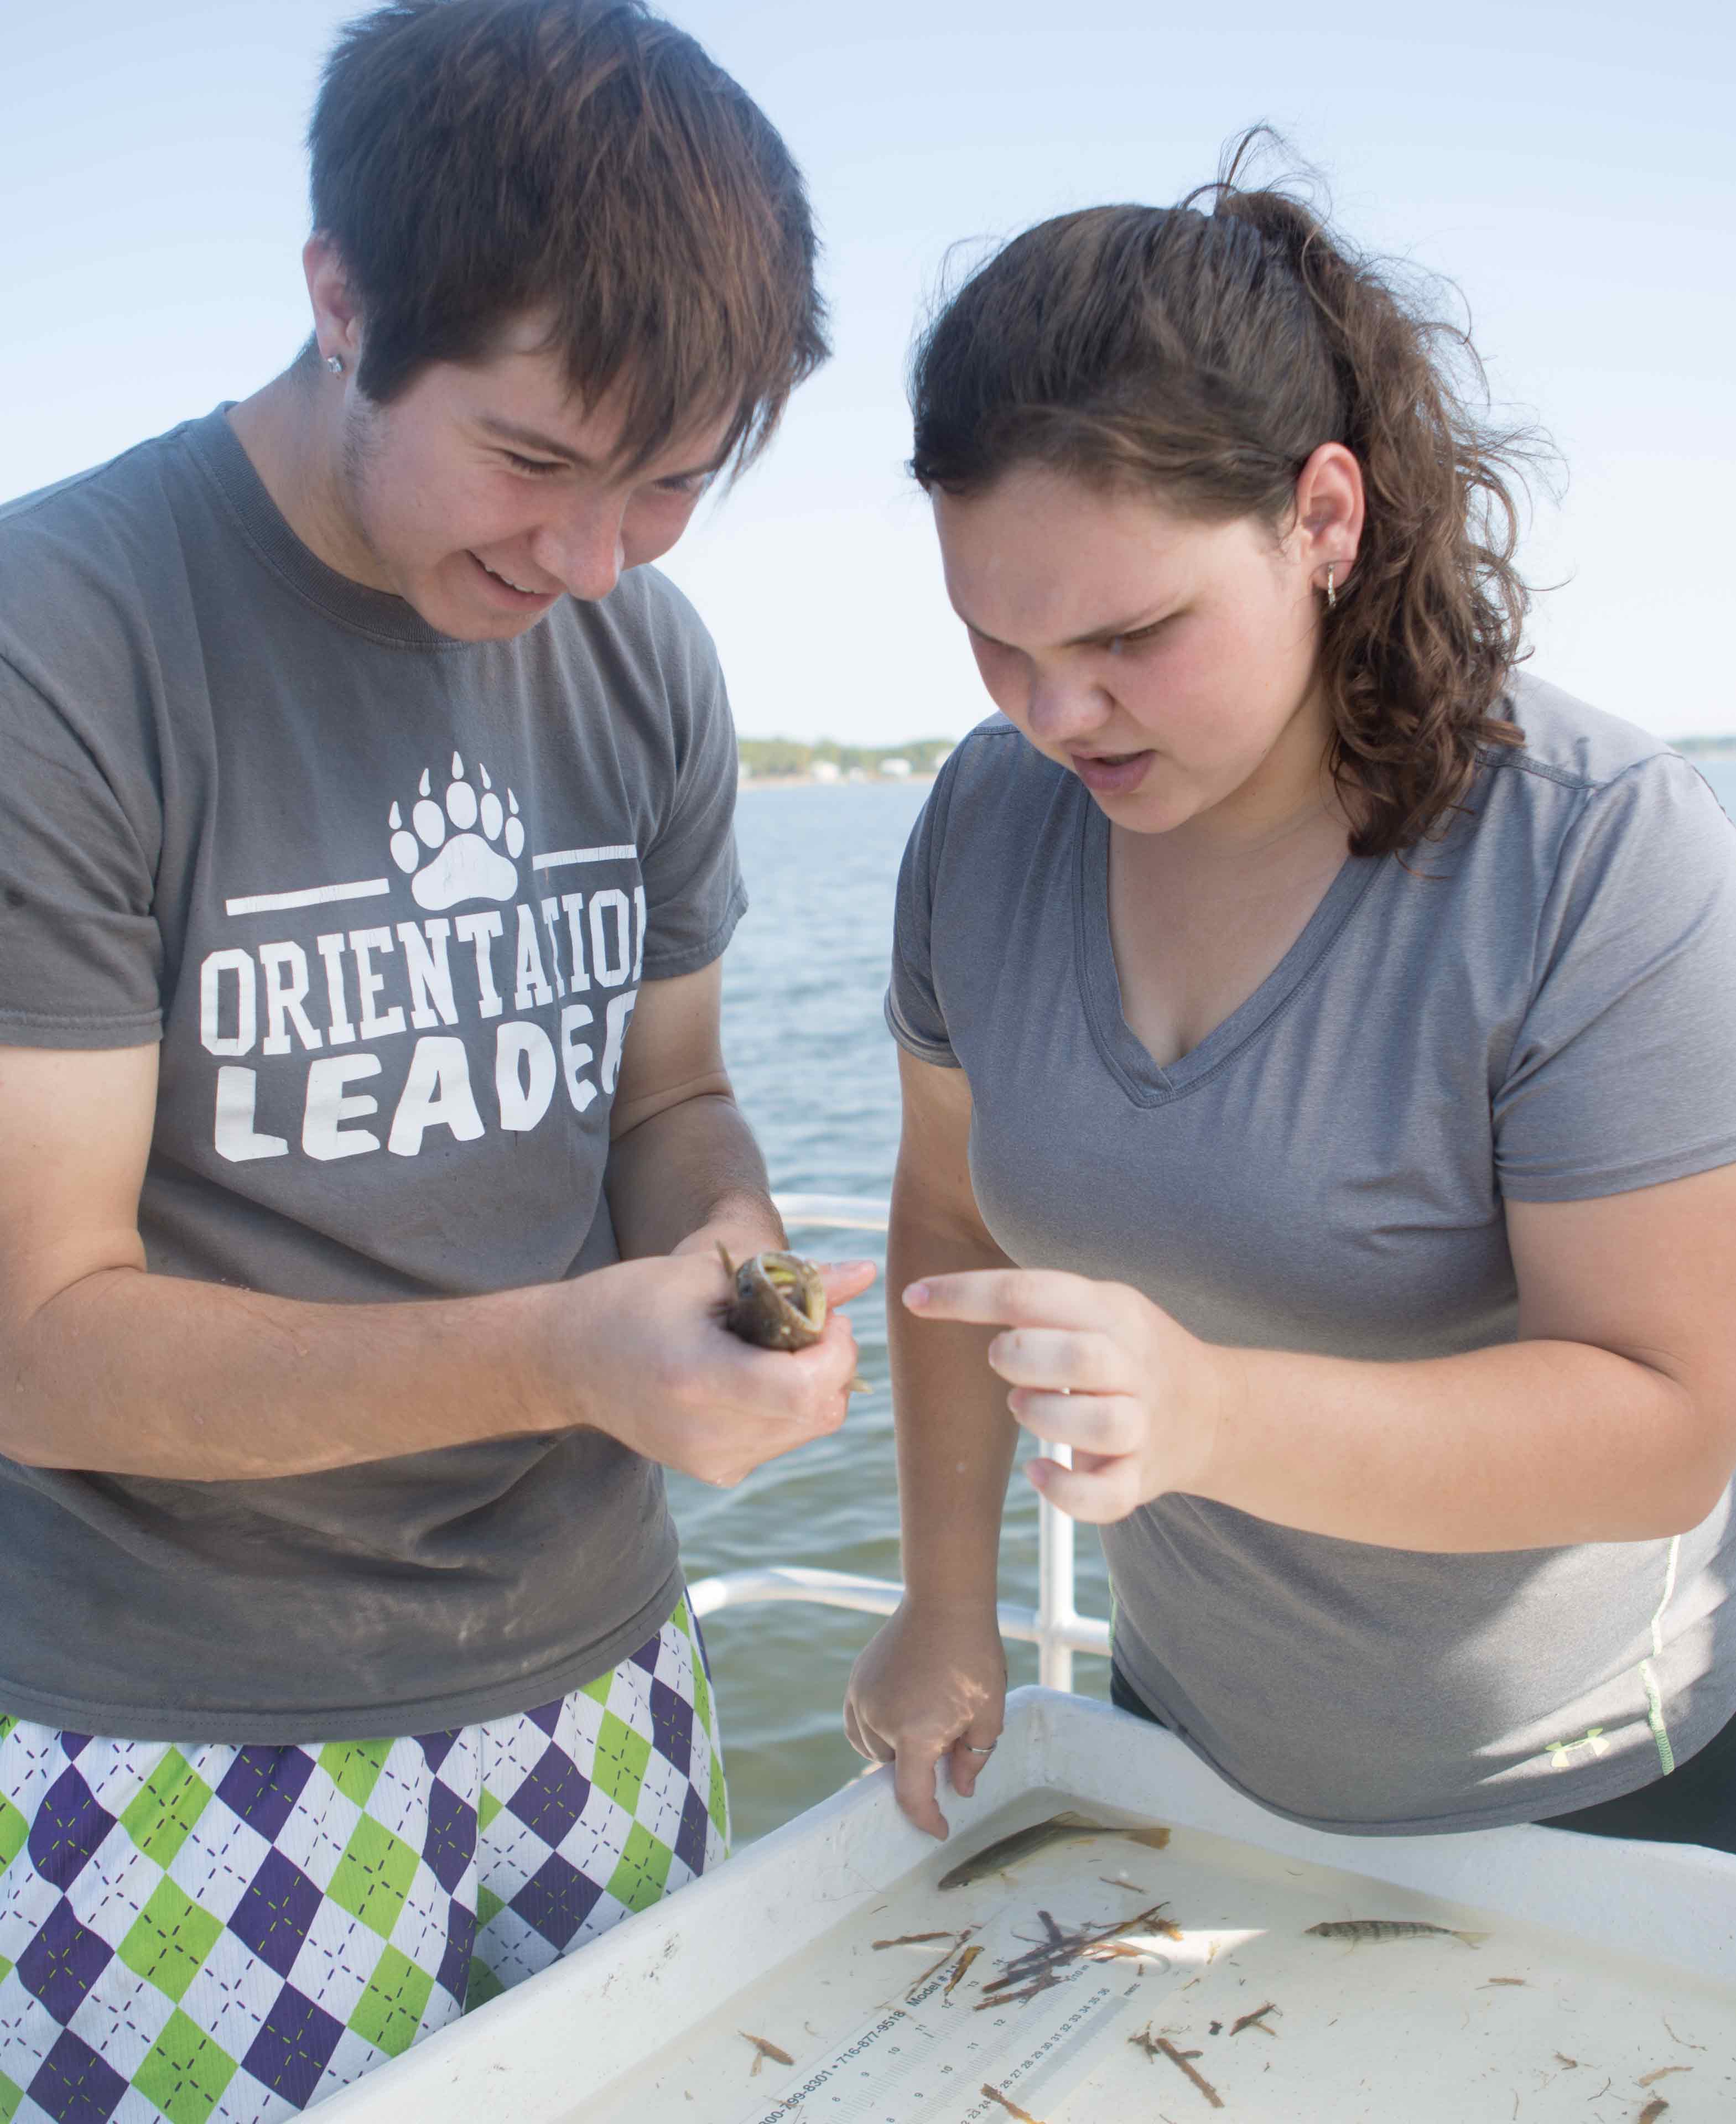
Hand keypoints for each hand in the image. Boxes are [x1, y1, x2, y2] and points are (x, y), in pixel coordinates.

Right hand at [547, 1250, 875, 1486]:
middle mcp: (705, 1433)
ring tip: (771, 1345)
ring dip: (814, 1383)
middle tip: (807, 1324)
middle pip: (820, 1412)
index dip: (835, 1351)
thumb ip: (793, 1277)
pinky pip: (785, 1439)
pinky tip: (752, 1374)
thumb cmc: (633, 1301)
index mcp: (697, 1377)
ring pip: (811, 1428)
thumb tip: (867, 1273)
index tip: (824, 1316)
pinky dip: (789, 1405)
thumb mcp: (707, 1273)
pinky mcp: (716, 1472)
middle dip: (834, 1362)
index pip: (805, 1389)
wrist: (569, 1361)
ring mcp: (710, 1461)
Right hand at [844, 1602, 1006, 1838]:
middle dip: (920, 1766)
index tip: (940, 1828)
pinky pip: (858, 1723)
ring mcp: (863, 1698)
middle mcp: (881, 1720)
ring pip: (873, 1748)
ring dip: (896, 1748)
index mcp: (916, 1734)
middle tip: (949, 1737)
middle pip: (895, 1768)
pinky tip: (899, 1716)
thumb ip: (973, 1758)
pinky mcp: (857, 1681)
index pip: (912, 1797)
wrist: (945, 1600)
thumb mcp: (988, 1712)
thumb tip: (960, 1789)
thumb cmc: (973, 1656)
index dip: (927, 1819)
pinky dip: (874, 1731)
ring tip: (928, 1718)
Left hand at [902, 1269, 1231, 1523]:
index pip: (1032, 1291)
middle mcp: (1133, 1363)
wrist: (1213, 1413)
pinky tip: (1039, 1473)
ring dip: (1043, 1416)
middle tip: (1000, 1360)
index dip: (964, 1294)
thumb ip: (1036, 1301)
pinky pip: (1107, 1495)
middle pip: (1077, 1357)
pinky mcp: (1143, 1478)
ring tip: (1023, 1407)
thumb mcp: (1096, 1307)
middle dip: (1019, 1357)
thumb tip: (937, 1290)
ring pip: (1100, 1424)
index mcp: (1113, 1310)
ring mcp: (1144, 1424)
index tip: (913, 1298)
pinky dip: (1065, 1491)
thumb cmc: (1124, 1355)